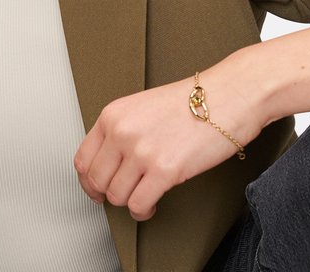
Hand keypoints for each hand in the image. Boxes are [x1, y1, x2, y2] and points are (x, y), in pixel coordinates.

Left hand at [73, 66, 260, 220]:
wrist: (226, 97)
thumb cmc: (191, 102)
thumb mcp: (142, 107)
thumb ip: (121, 131)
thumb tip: (109, 162)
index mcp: (113, 114)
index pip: (83, 158)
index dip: (88, 181)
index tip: (96, 189)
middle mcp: (122, 131)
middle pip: (97, 181)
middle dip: (108, 194)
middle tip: (121, 195)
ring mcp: (141, 151)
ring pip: (116, 196)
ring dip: (129, 203)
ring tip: (142, 197)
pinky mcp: (164, 170)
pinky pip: (139, 204)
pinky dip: (143, 211)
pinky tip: (152, 204)